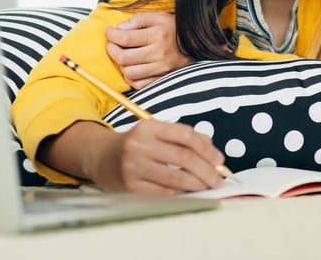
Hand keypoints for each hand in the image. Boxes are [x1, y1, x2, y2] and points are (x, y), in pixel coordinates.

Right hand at [88, 120, 225, 193]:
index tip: (219, 160)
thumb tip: (213, 154)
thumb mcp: (156, 132)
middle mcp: (139, 146)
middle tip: (218, 178)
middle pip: (183, 157)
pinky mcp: (130, 187)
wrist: (101, 157)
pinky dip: (181, 192)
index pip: (185, 135)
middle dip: (206, 170)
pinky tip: (190, 192)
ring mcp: (133, 168)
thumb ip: (184, 138)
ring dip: (197, 184)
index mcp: (149, 128)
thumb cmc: (137, 144)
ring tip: (209, 186)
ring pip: (175, 177)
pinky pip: (164, 192)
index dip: (206, 148)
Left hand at [106, 12, 193, 88]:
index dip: (111, 35)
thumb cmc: (175, 29)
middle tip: (112, 44)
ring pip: (129, 72)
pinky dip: (131, 77)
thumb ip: (139, 19)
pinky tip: (132, 67)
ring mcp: (160, 68)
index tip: (109, 31)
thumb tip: (120, 28)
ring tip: (123, 56)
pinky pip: (139, 84)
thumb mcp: (159, 17)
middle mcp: (158, 53)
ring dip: (121, 64)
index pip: (125, 38)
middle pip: (123, 57)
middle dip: (112, 49)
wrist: (197, 44)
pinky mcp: (162, 77)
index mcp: (157, 35)